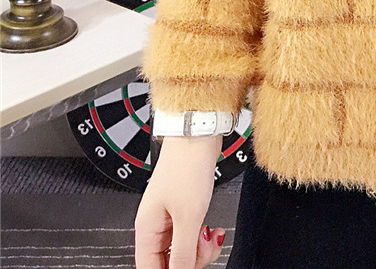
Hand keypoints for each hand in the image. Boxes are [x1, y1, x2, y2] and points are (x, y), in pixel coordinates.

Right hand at [134, 136, 226, 268]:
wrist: (199, 136)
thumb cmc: (188, 167)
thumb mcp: (188, 216)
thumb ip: (183, 252)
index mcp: (147, 230)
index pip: (150, 268)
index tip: (190, 267)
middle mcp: (155, 225)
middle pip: (168, 262)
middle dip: (191, 260)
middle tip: (206, 247)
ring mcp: (169, 217)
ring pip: (182, 249)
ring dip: (199, 249)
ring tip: (211, 235)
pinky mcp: (183, 208)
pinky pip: (190, 234)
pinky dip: (202, 236)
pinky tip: (212, 229)